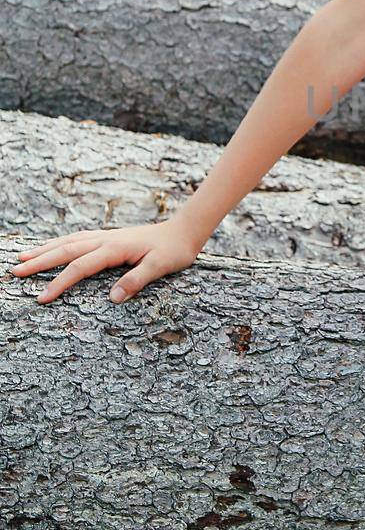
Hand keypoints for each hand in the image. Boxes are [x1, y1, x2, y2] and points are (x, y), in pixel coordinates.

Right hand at [9, 217, 203, 304]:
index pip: (79, 267)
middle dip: (39, 262)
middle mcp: (105, 239)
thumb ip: (137, 280)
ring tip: (23, 257)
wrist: (183, 231)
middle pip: (65, 250)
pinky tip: (52, 247)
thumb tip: (113, 297)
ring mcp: (105, 236)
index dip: (59, 283)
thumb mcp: (161, 268)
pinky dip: (60, 243)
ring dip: (45, 249)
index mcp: (114, 249)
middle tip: (15, 271)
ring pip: (68, 241)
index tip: (41, 298)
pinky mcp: (108, 237)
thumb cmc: (173, 251)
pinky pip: (77, 238)